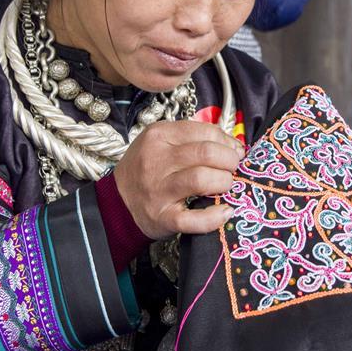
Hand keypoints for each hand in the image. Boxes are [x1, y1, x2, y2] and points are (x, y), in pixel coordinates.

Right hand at [114, 120, 243, 239]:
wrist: (117, 202)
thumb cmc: (146, 170)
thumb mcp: (162, 142)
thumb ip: (194, 139)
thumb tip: (234, 146)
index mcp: (158, 136)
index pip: (204, 131)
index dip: (226, 141)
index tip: (234, 151)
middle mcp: (156, 161)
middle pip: (206, 153)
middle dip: (229, 161)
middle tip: (232, 168)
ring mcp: (159, 191)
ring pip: (201, 180)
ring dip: (224, 183)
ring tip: (225, 185)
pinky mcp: (163, 218)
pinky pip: (194, 219)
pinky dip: (214, 217)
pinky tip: (225, 211)